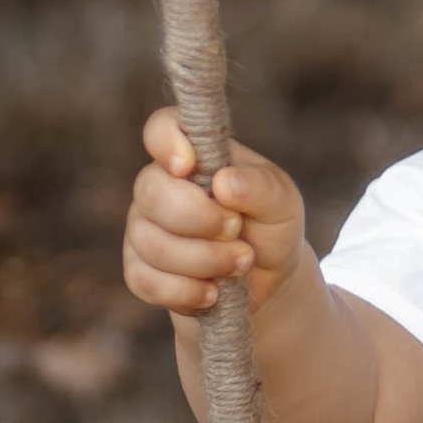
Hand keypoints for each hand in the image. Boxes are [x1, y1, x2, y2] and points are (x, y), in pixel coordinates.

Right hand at [123, 109, 306, 320]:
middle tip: (237, 230)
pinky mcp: (140, 270)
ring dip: (203, 260)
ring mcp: (144, 228)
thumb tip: (223, 183)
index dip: (167, 142)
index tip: (190, 167)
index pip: (161, 128)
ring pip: (150, 242)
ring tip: (241, 263)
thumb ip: (260, 187)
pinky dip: (184, 292)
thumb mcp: (282, 203)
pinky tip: (213, 294)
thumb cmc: (271, 226)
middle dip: (200, 219)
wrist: (266, 280)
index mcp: (193, 154)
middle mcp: (160, 186)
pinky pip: (145, 281)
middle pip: (152, 192)